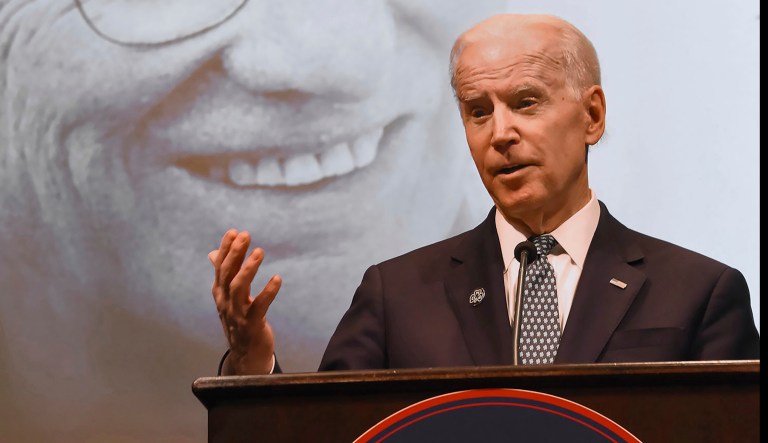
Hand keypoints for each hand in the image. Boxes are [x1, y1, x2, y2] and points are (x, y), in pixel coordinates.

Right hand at [209, 230, 281, 374]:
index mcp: (220, 294)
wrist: (246, 355)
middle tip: (246, 235)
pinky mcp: (252, 325)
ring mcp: (237, 314)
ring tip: (260, 252)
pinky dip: (268, 292)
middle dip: (235, 253)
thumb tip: (213, 253)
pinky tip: (277, 279)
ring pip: (239, 288)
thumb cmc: (239, 321)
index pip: (220, 267)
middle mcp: (225, 302)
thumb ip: (223, 274)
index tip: (234, 232)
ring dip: (248, 269)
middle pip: (228, 274)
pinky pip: (259, 306)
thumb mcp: (229, 297)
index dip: (226, 249)